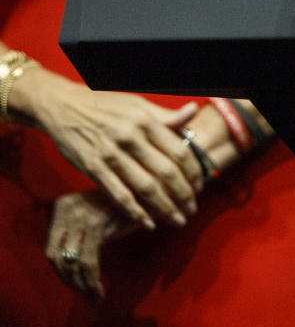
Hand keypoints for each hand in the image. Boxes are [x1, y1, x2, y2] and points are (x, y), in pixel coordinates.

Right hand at [15, 68, 201, 226]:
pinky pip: (119, 195)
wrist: (63, 106)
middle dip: (184, 195)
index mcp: (145, 120)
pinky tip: (148, 223)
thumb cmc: (104, 104)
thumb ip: (165, 115)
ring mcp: (111, 154)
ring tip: (178, 219)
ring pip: (146, 187)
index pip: (179, 151)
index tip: (199, 185)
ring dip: (165, 208)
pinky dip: (135, 212)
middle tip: (192, 208)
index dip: (193, 172)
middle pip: (167, 173)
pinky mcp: (93, 168)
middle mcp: (131, 137)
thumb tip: (193, 112)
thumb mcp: (137, 103)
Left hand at [45, 191, 131, 302]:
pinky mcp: (96, 225)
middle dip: (70, 282)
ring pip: (72, 263)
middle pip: (57, 257)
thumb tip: (69, 272)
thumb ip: (77, 236)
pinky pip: (88, 261)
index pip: (51, 250)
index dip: (61, 273)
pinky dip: (92, 281)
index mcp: (62, 206)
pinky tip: (100, 292)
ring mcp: (81, 217)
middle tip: (86, 297)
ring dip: (82, 286)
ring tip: (94, 299)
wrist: (150, 195)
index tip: (75, 287)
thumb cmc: (124, 210)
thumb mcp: (93, 217)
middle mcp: (68, 210)